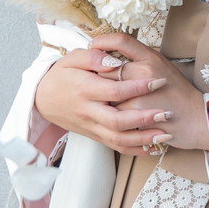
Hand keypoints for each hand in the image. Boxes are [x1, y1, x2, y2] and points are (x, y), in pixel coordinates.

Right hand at [34, 44, 179, 156]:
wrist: (42, 99)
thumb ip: (93, 57)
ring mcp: (91, 127)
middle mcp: (87, 111)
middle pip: (117, 121)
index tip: (159, 81)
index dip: (137, 87)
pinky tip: (154, 147)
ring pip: (118, 139)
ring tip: (165, 136)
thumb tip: (114, 62)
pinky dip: (135, 150)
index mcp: (84, 90)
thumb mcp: (71, 58)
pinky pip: (115, 147)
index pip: (114, 91)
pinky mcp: (94, 136)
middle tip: (166, 113)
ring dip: (143, 140)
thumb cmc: (61, 75)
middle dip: (144, 119)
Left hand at [90, 31, 208, 152]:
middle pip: (105, 69)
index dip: (103, 41)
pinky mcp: (137, 115)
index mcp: (151, 58)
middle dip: (97, 75)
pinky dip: (112, 115)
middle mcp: (145, 73)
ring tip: (106, 101)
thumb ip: (140, 59)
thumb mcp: (163, 67)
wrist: (198, 119)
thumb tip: (112, 53)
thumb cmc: (178, 93)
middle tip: (94, 78)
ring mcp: (140, 95)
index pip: (121, 40)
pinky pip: (113, 113)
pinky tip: (117, 117)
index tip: (94, 45)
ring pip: (105, 93)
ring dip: (103, 98)